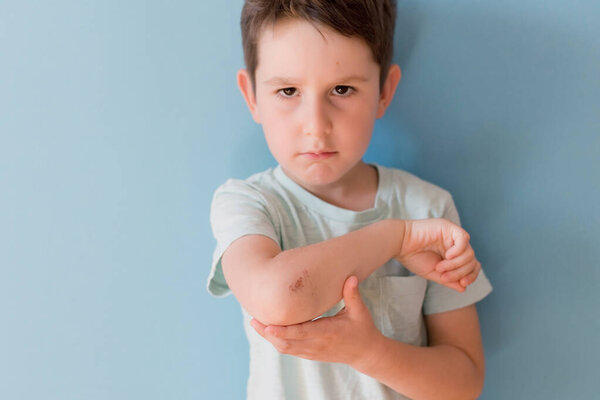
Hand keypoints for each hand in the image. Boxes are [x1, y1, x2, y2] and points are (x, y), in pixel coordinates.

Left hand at [250, 276, 383, 369]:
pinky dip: (276, 341)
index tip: (269, 326)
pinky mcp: (309, 354)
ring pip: (285, 348)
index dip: (284, 331)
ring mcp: (312, 352)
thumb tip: (351, 276)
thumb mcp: (360, 312)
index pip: (302, 333)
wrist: (365, 353)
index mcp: (328, 333)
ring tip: (255, 323)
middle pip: (287, 343)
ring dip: (269, 338)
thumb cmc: (362, 329)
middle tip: (253, 320)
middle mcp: (317, 345)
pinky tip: (266, 330)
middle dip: (269, 333)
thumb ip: (353, 294)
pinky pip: (289, 350)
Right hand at [396, 219, 480, 291]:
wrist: (399, 244)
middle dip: (460, 272)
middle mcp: (454, 243)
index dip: (471, 275)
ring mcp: (452, 234)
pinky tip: (446, 255)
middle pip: (471, 260)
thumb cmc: (412, 257)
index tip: (463, 283)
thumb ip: (449, 280)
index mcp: (452, 252)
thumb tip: (464, 288)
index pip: (471, 264)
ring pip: (469, 252)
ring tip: (439, 267)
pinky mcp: (448, 227)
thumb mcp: (433, 273)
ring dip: (456, 264)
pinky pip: (464, 239)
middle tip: (444, 277)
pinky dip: (458, 251)